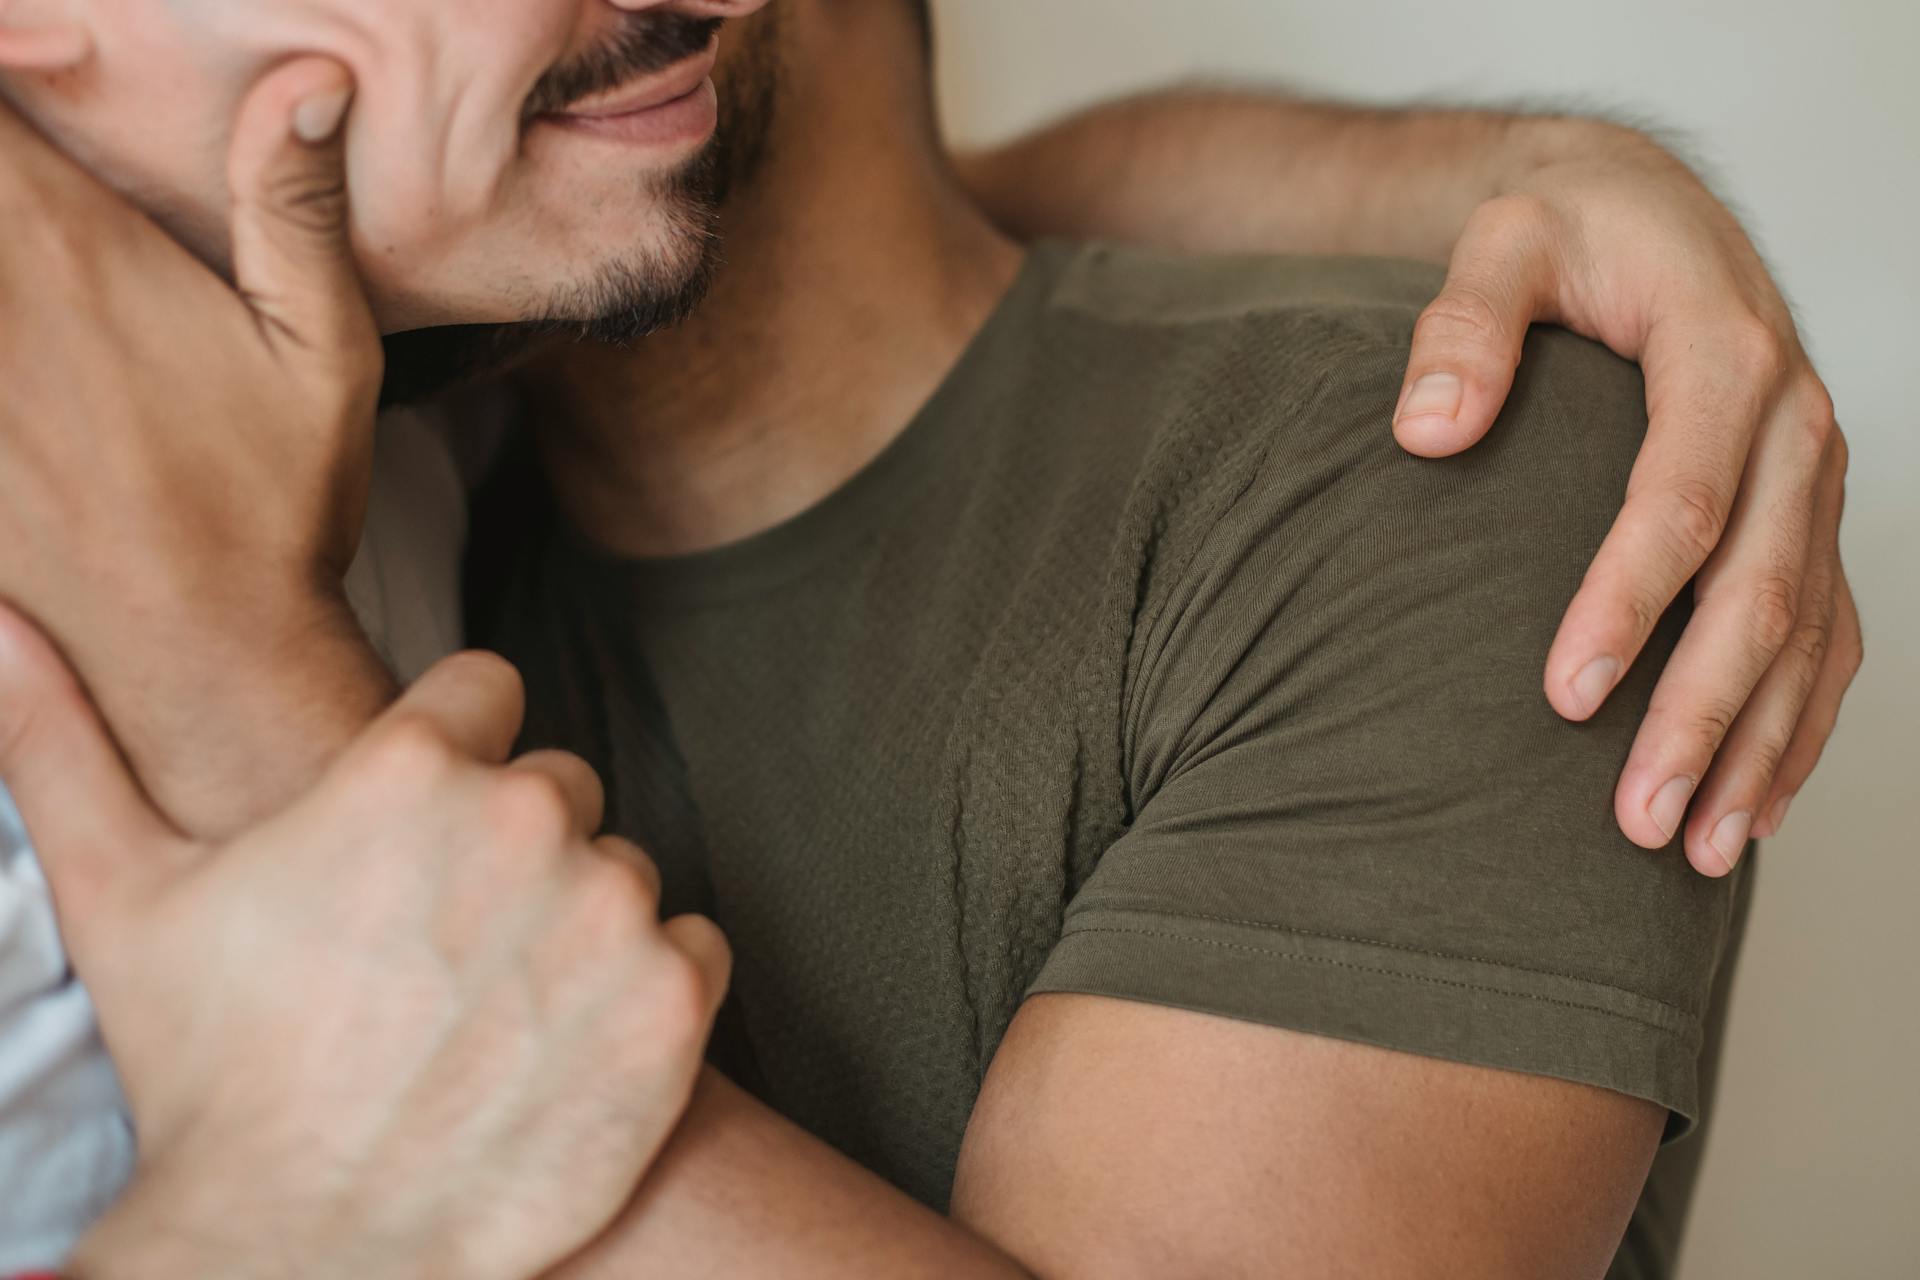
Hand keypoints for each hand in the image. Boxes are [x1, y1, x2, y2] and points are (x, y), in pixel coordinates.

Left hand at [0, 58, 389, 835]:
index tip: (34, 83)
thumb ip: (295, 205)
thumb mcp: (322, 350)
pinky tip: (26, 390)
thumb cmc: (272, 502)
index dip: (6, 75)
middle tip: (48, 231)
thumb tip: (310, 80)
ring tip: (48, 327)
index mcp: (68, 244)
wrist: (199, 652)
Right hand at [0, 610, 730, 1279]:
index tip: (408, 842)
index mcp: (409, 767)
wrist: (304, 1253)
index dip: (448, 762)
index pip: (485, 692)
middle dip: (510, 848)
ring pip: (621, 869)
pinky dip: (647, 990)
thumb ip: (60, 743)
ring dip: (576, 923)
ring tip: (488, 1010)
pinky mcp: (674, 1002)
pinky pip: (694, 945)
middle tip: (436, 949)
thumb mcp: (123, 898)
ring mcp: (610, 911)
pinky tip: (560, 1046)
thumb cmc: (212, 1074)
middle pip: (556, 786)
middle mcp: (525, 818)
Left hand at [1390, 125, 1861, 874]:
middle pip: (1758, 589)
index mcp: (1724, 354)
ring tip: (1693, 849)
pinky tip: (1752, 805)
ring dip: (1757, 746)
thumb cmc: (1567, 234)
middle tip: (1631, 819)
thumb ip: (1464, 323)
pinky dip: (1800, 724)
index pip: (1682, 499)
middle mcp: (1793, 424)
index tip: (1562, 696)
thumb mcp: (1503, 240)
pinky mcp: (1807, 517)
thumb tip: (1427, 429)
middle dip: (1700, 713)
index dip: (1628, 603)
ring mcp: (1812, 479)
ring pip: (1806, 631)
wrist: (1646, 212)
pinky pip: (1828, 633)